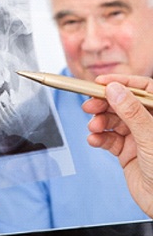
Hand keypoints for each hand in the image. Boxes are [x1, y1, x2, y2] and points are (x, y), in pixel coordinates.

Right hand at [82, 74, 152, 216]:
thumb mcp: (149, 137)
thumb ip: (131, 112)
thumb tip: (114, 89)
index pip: (141, 88)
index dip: (121, 82)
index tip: (100, 83)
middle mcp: (149, 123)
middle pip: (122, 104)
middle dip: (104, 104)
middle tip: (89, 106)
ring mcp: (138, 137)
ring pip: (113, 122)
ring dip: (100, 123)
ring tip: (93, 128)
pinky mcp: (127, 152)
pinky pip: (109, 140)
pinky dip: (99, 139)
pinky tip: (94, 140)